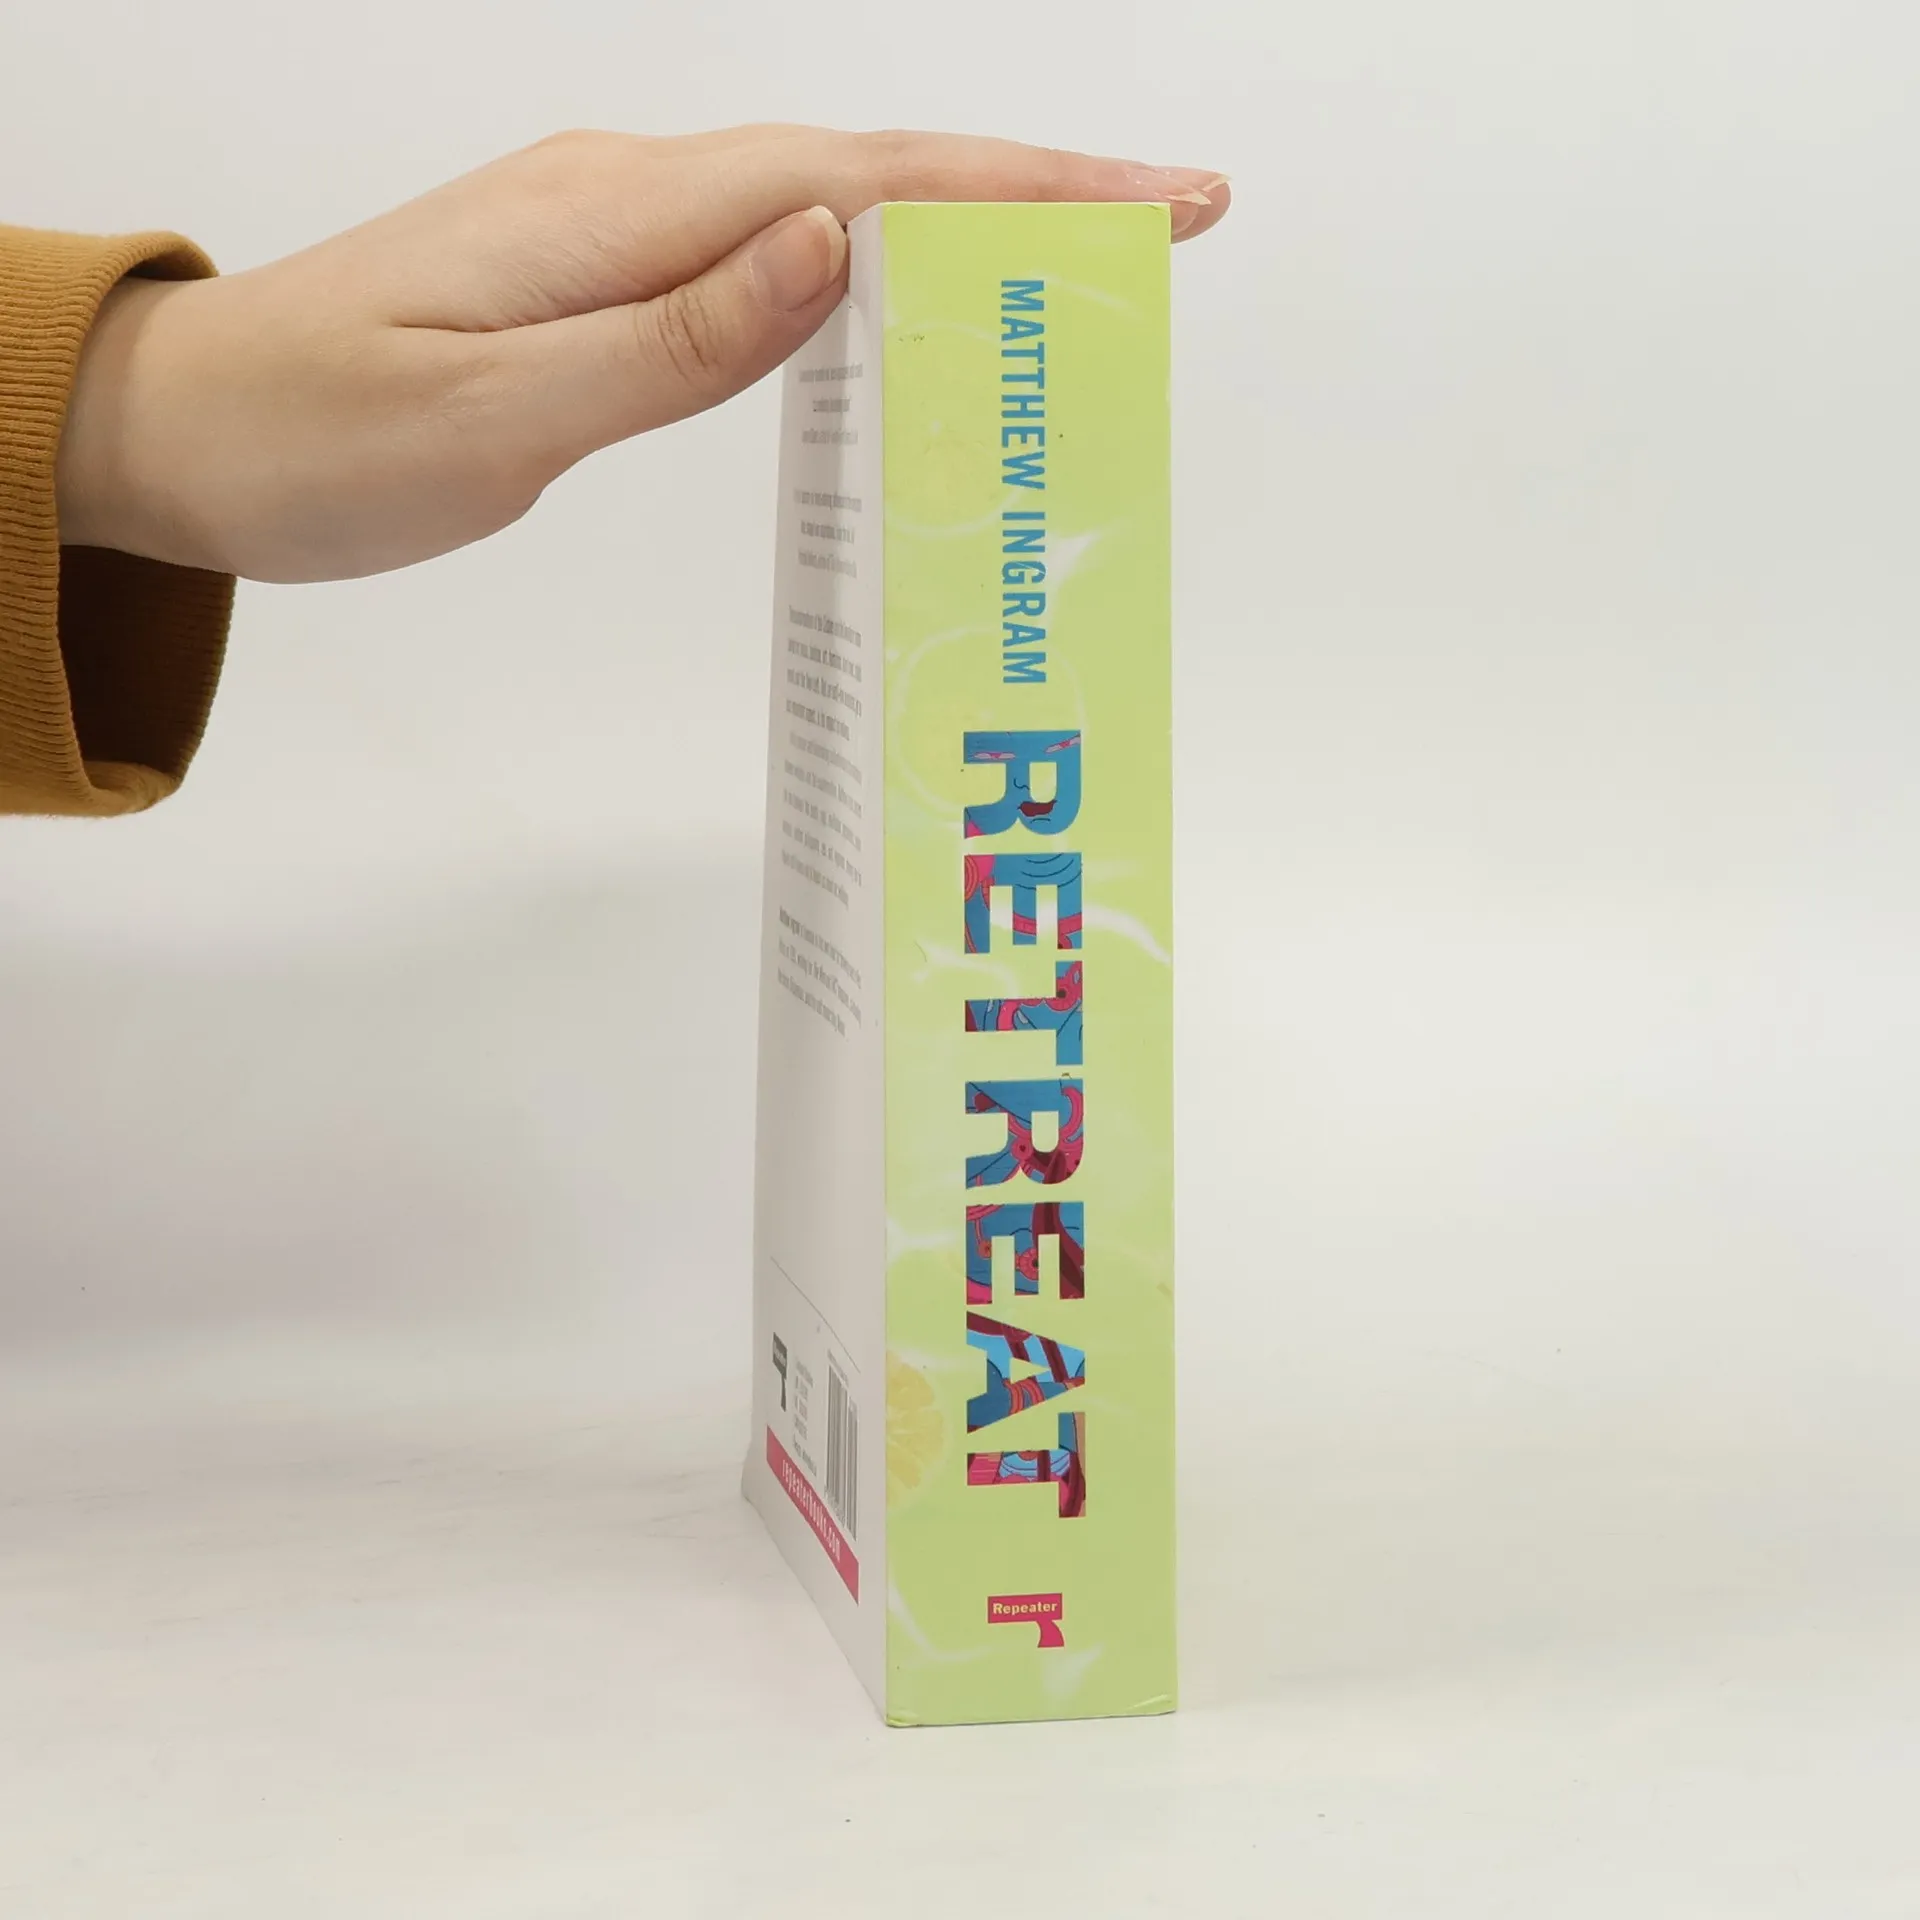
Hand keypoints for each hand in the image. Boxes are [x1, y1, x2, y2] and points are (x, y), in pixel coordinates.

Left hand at [55, 126, 1228, 583]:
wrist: (191, 429)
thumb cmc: (320, 440)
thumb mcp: (497, 415)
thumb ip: (674, 338)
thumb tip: (832, 248)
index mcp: (621, 215)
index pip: (864, 183)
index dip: (1021, 191)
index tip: (1159, 202)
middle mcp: (632, 195)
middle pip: (871, 175)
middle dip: (1029, 198)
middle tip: (1167, 234)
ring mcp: (616, 228)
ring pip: (828, 212)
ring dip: (959, 231)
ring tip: (1078, 273)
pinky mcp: (602, 276)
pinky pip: (767, 261)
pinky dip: (867, 275)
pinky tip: (910, 311)